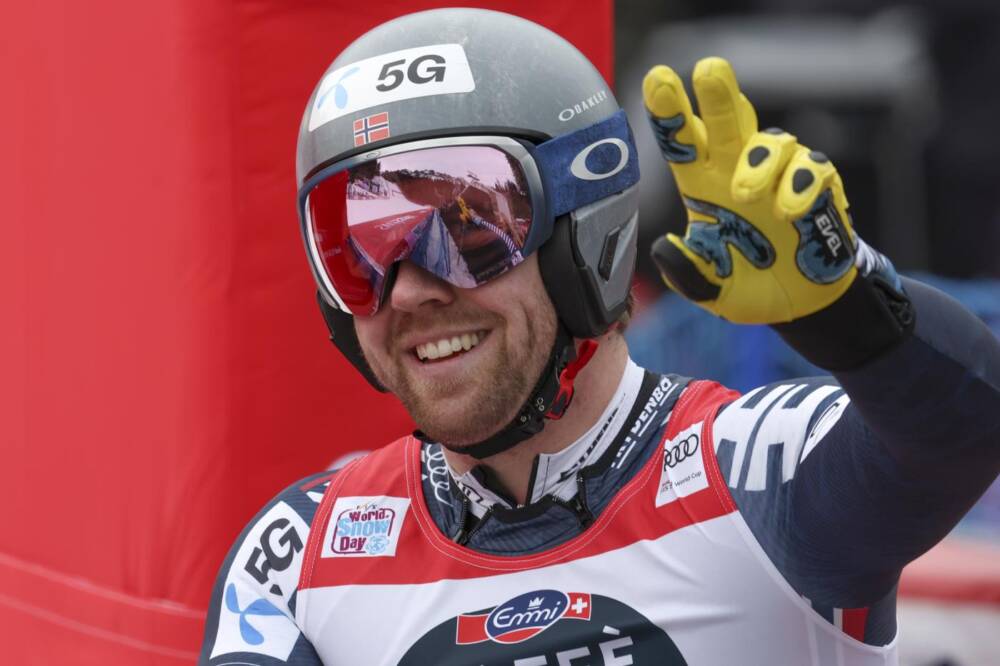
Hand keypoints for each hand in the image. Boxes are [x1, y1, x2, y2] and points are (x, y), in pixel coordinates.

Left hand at [643, 57, 857, 323]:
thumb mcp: (710, 290)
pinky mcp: (818, 186)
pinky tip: (787, 212)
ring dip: (758, 162)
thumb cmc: (748, 287)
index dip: (670, 114)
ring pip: (772, 142)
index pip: (684, 143)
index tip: (656, 79)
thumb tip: (664, 248)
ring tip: (745, 194)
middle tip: (709, 69)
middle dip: (719, 93)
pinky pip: (811, 169)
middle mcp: (739, 171)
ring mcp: (780, 175)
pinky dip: (799, 185)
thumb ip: (686, 274)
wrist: (801, 305)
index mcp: (704, 187)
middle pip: (729, 120)